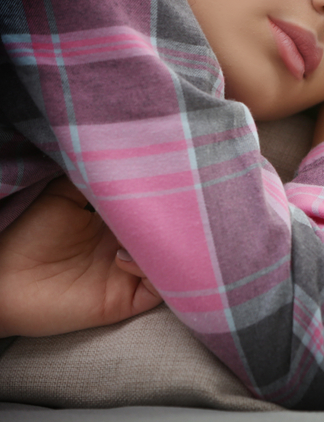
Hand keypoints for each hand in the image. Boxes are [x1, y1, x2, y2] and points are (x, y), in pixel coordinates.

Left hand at [0, 176, 161, 337]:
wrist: (5, 282)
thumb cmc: (30, 237)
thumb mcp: (62, 195)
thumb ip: (92, 177)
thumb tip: (124, 159)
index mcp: (117, 224)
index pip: (154, 210)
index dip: (163, 199)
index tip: (167, 182)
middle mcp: (129, 248)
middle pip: (168, 234)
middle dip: (171, 221)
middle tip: (168, 206)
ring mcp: (131, 274)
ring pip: (170, 260)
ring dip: (164, 246)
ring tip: (143, 234)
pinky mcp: (127, 300)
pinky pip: (159, 288)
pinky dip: (153, 271)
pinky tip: (123, 258)